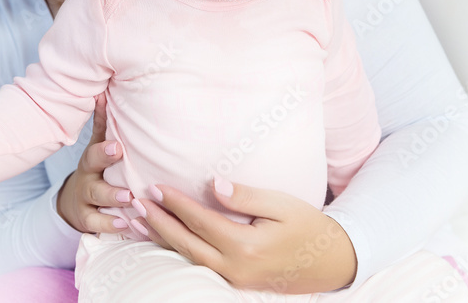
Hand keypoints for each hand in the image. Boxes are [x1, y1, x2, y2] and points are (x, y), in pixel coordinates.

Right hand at [56, 93, 133, 232]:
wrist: (73, 200)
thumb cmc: (96, 167)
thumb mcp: (97, 145)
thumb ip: (103, 123)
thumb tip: (104, 92)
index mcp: (92, 159)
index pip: (95, 152)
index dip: (104, 150)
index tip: (118, 147)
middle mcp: (87, 178)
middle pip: (94, 178)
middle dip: (110, 179)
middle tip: (127, 183)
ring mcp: (86, 200)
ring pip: (98, 201)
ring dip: (114, 201)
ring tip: (130, 203)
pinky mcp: (87, 219)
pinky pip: (98, 224)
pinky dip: (111, 226)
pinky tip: (128, 226)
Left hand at [138, 179, 356, 294]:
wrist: (332, 262)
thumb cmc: (308, 227)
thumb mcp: (282, 205)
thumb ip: (246, 196)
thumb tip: (213, 185)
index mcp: (246, 246)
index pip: (200, 220)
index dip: (175, 203)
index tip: (154, 186)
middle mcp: (235, 267)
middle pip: (185, 243)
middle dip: (157, 222)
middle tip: (135, 203)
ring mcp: (233, 279)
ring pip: (188, 257)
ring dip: (161, 238)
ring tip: (137, 221)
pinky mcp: (235, 282)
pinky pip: (198, 265)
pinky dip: (177, 250)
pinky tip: (164, 238)